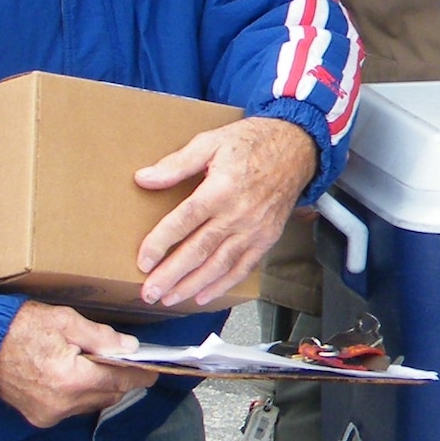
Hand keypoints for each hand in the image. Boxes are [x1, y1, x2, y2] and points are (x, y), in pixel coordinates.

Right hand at [0, 302, 148, 428]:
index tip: (154, 371)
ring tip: (92, 365)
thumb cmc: (21, 327)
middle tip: (121, 361)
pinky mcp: (39, 418)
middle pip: (109, 395)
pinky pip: (72, 409)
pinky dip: (78, 394)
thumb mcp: (65, 321)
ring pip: (91, 404)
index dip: (140, 375)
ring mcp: (49, 415)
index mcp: (72, 380)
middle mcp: (63, 404)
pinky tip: (72, 376)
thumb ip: (101, 337)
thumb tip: (131, 349)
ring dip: (98, 387)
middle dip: (119, 379)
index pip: (120, 381)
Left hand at [135, 116, 318, 309]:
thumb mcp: (211, 142)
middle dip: (171, 275)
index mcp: (221, 189)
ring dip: (192, 285)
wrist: (296, 149)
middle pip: (199, 250)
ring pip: (219, 265)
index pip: (184, 221)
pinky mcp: (266, 238)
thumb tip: (144, 178)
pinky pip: (243, 267)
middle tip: (149, 292)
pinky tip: (202, 296)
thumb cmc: (252, 143)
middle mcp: (238, 214)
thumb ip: (177, 164)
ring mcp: (254, 230)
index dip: (161, 243)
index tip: (143, 260)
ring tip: (169, 298)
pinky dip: (222, 284)